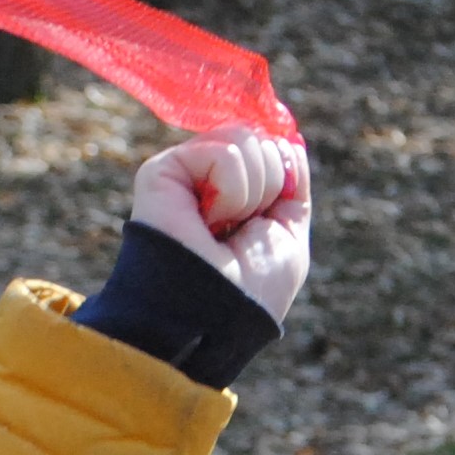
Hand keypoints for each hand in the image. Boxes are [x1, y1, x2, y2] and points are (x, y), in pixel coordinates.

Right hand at [130, 124, 311, 322]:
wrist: (216, 315)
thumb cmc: (251, 289)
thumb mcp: (289, 234)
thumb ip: (291, 185)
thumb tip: (289, 141)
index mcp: (235, 193)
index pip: (271, 148)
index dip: (283, 171)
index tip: (269, 216)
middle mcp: (207, 179)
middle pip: (262, 140)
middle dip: (270, 186)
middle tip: (242, 229)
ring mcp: (185, 172)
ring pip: (245, 139)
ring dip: (252, 193)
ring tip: (223, 227)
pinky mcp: (163, 171)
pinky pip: (224, 152)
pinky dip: (233, 192)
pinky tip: (208, 221)